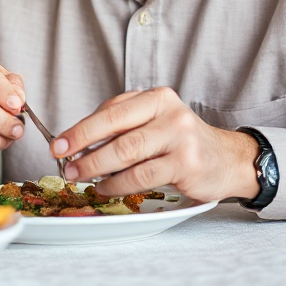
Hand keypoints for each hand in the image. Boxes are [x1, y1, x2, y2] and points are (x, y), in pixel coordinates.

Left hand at [52, 87, 260, 202]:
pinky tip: (105, 188)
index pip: (110, 111)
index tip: (58, 144)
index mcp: (156, 98)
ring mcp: (180, 138)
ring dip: (95, 167)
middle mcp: (169, 113)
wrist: (228, 160)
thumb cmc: (180, 142)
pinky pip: (141, 175)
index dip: (80, 129)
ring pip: (125, 153)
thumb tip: (76, 142)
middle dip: (82, 146)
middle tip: (63, 162)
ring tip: (78, 176)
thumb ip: (122, 126)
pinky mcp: (186, 164)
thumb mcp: (153, 123)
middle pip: (115, 129)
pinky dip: (117, 184)